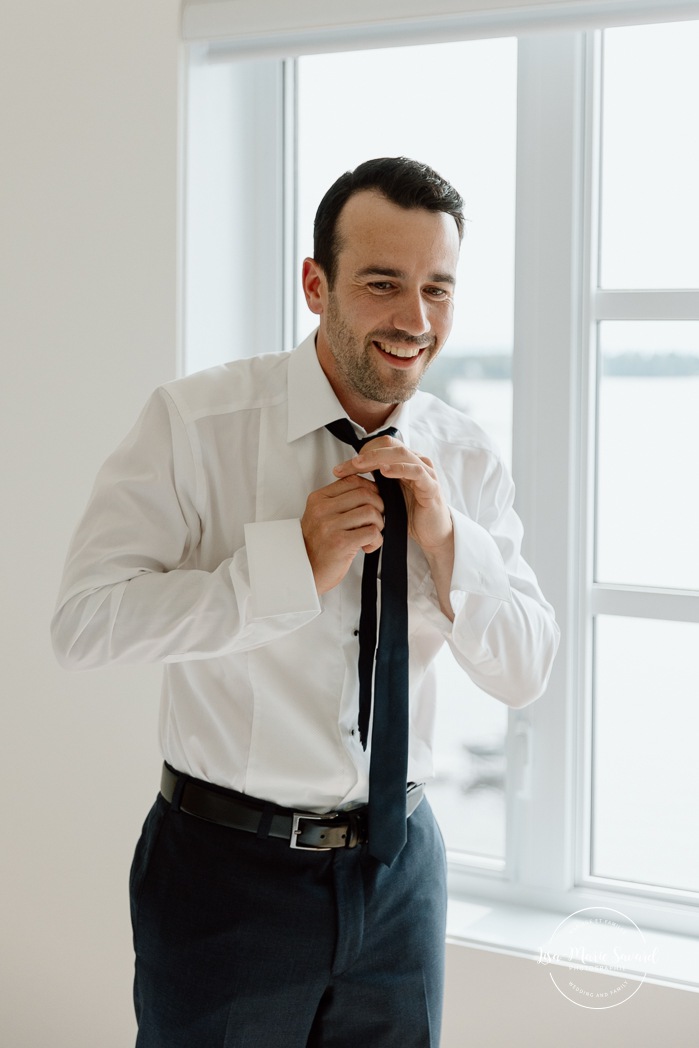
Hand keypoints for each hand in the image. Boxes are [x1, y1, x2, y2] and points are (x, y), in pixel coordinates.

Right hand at [301, 475, 384, 593]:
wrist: (305, 572)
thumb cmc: (317, 546)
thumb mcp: (322, 516)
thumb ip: (340, 502)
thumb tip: (371, 490)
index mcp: (318, 499)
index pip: (352, 481)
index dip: (371, 488)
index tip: (375, 500)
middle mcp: (322, 510)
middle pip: (365, 494)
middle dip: (379, 506)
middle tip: (377, 520)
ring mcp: (330, 526)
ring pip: (371, 512)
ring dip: (379, 524)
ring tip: (372, 534)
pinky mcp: (340, 543)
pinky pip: (371, 532)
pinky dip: (377, 540)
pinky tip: (368, 546)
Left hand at [333, 435, 455, 618]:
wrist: (432, 534)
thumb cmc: (410, 515)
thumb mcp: (386, 497)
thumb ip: (372, 485)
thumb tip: (345, 479)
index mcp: (404, 462)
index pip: (380, 448)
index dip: (359, 455)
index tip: (339, 470)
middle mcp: (416, 462)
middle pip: (389, 446)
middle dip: (365, 454)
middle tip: (347, 465)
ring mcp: (425, 472)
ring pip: (401, 454)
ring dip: (378, 458)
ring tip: (360, 464)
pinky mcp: (431, 486)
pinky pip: (416, 471)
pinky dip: (399, 468)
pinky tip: (384, 471)